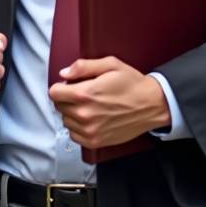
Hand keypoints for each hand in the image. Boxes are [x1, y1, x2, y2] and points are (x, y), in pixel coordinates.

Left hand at [47, 57, 171, 148]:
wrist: (152, 105)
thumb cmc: (132, 83)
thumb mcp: (110, 64)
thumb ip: (83, 66)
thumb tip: (63, 74)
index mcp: (84, 94)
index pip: (53, 93)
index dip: (61, 87)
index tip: (71, 86)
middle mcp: (83, 115)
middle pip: (59, 107)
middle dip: (67, 99)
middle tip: (84, 95)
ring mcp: (89, 131)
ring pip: (66, 121)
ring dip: (73, 114)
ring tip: (91, 107)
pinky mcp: (95, 142)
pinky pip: (74, 135)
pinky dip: (79, 128)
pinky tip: (92, 119)